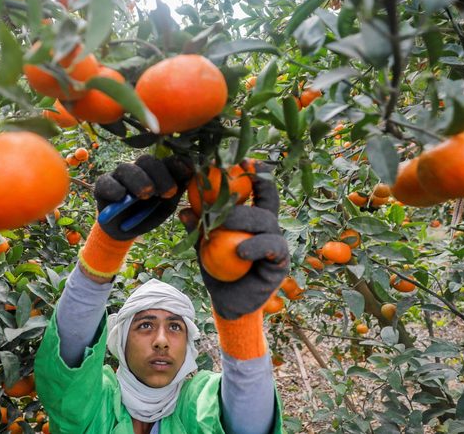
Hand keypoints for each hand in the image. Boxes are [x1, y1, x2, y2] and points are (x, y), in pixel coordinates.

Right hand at [94, 154, 192, 240]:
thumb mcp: (167, 204)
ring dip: (138, 180)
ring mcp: (119, 175)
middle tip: (168, 193)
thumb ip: (178, 189)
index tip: (188, 173)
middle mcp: (138, 168)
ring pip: (127, 169)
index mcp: (156, 170)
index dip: (177, 164)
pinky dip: (114, 188)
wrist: (125, 230)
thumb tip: (192, 173)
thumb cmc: (148, 213)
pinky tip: (121, 196)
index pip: (167, 160)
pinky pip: (106, 182)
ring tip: (146, 194)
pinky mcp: (102, 184)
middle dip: (160, 175)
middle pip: (147, 161)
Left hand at [180, 160, 288, 319]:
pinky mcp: (280, 262)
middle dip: (242, 197)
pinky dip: (255, 246)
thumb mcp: (203, 246)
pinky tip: (239, 250)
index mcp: (253, 219)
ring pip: (267, 223)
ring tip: (222, 225)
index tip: (246, 160)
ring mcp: (277, 244)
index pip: (260, 192)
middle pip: (263, 204)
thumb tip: (183, 211)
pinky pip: (271, 248)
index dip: (257, 174)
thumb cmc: (217, 271)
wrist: (229, 303)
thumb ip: (198, 229)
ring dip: (244, 220)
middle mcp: (269, 228)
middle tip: (218, 200)